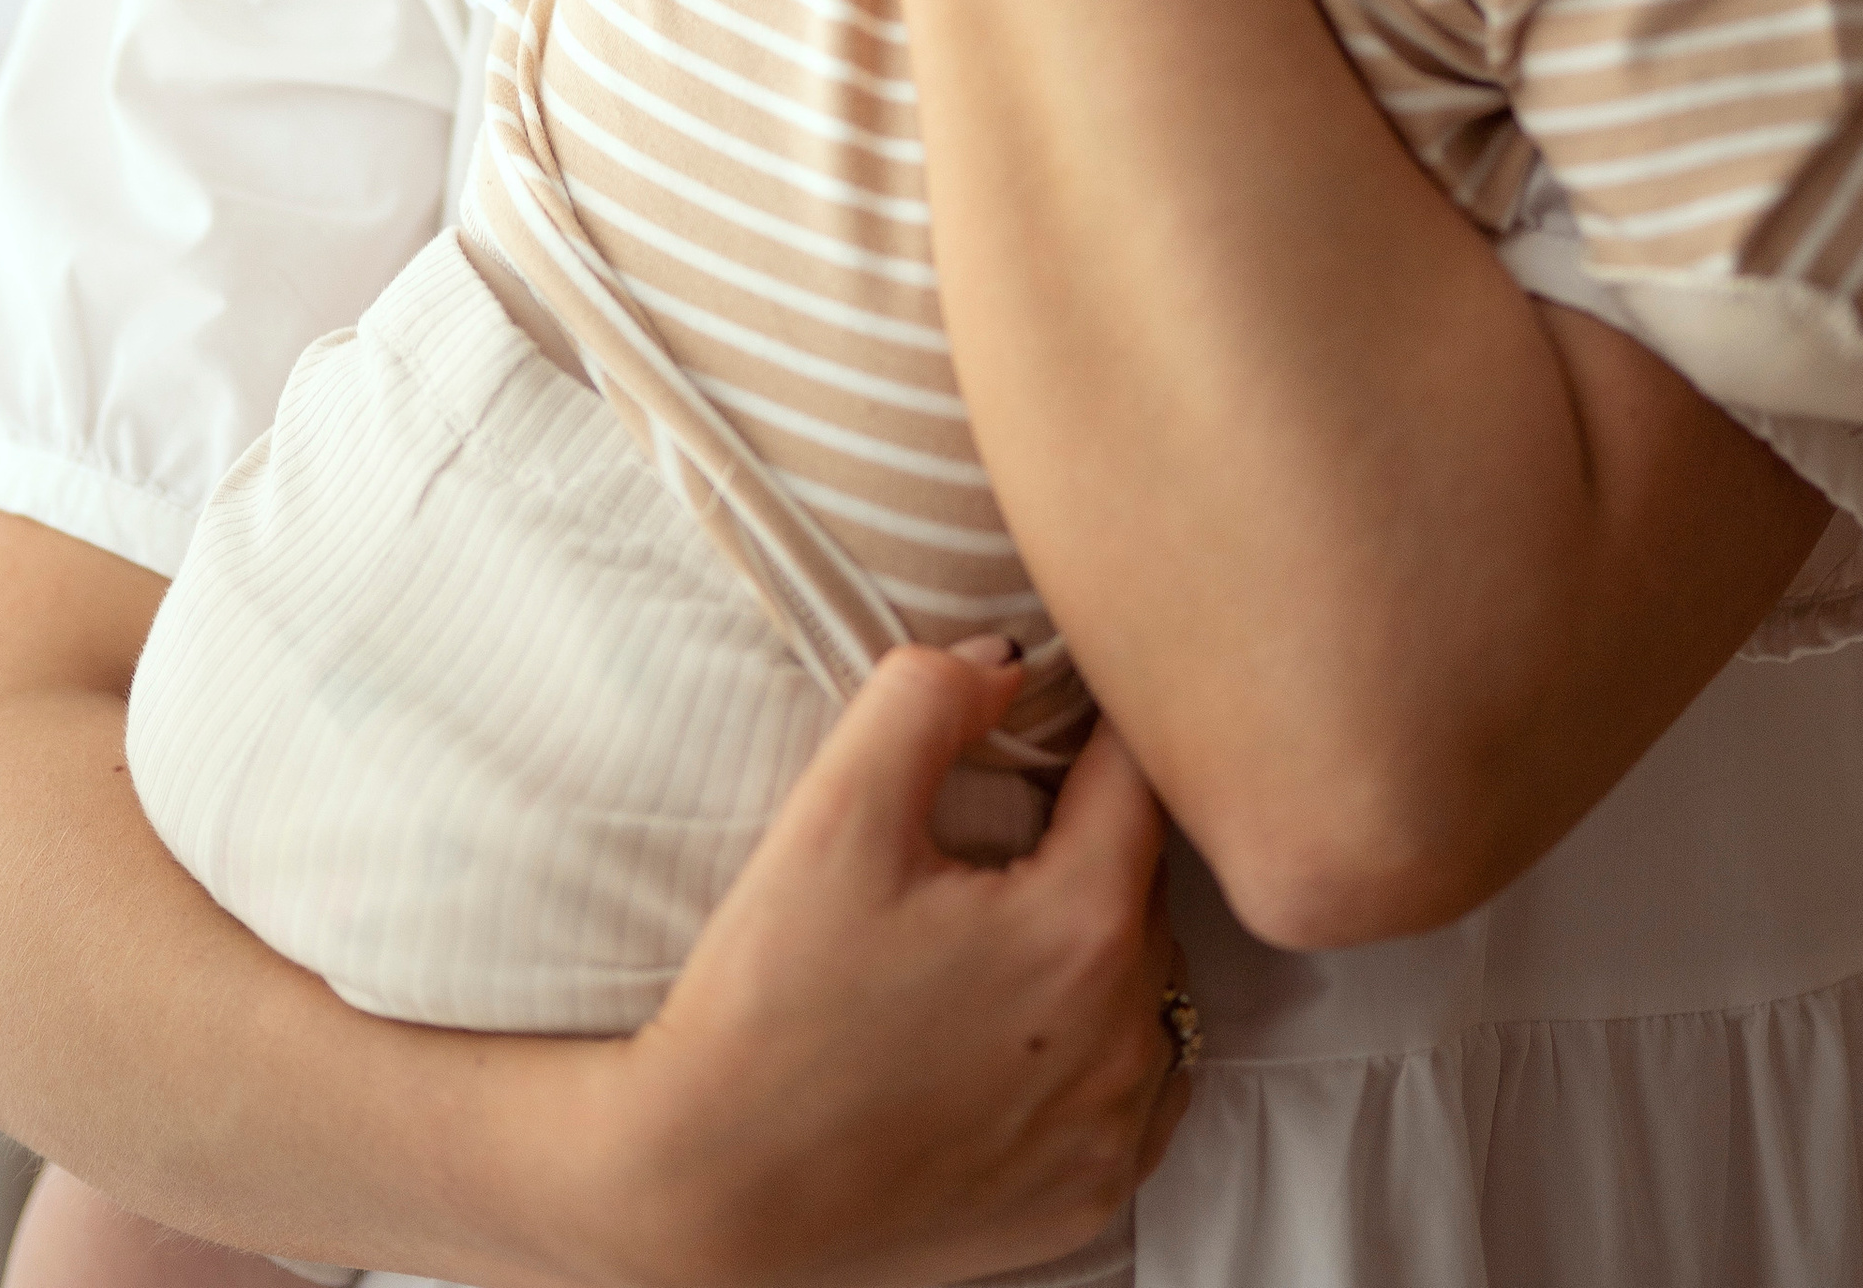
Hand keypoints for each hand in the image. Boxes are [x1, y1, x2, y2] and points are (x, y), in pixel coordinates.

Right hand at [592, 644, 1187, 1287]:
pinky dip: (1105, 1048)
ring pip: (1155, 988)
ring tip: (1005, 929)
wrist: (707, 1194)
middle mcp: (1124, 1036)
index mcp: (1081, 927)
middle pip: (1145, 883)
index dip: (1097, 730)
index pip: (1139, 776)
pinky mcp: (1087, 1200)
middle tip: (1010, 824)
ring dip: (1105, 945)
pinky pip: (1142, 1093)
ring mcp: (1111, 1132)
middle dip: (1092, 838)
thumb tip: (1009, 663)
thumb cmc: (766, 1006)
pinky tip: (1026, 1031)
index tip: (1058, 715)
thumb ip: (927, 697)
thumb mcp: (834, 815)